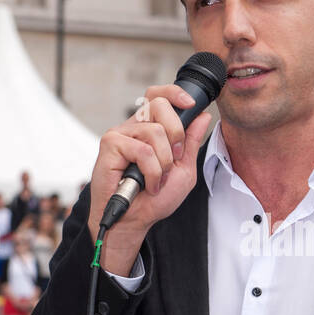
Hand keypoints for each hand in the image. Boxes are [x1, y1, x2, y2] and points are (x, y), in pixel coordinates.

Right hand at [87, 84, 213, 260]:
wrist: (135, 221)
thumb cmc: (154, 199)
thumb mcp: (183, 170)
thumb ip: (191, 143)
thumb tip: (203, 116)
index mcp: (150, 128)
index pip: (159, 96)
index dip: (174, 93)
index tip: (191, 104)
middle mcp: (134, 127)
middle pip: (159, 105)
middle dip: (176, 134)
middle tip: (173, 159)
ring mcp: (121, 134)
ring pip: (155, 132)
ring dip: (164, 163)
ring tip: (157, 179)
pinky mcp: (110, 144)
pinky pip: (142, 150)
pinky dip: (151, 172)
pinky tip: (146, 184)